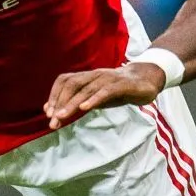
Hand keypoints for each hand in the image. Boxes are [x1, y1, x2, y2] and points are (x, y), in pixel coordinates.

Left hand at [44, 62, 164, 129]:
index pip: (65, 80)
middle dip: (60, 102)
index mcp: (88, 77)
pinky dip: (94, 99)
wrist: (147, 80)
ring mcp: (109, 78)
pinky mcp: (122, 85)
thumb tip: (54, 111)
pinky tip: (85, 108)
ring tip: (62, 116)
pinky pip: (106, 91)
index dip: (55, 95)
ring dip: (72, 103)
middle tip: (52, 121)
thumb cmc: (119, 89)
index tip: (48, 113)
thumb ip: (77, 102)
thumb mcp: (96, 97)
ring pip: (86, 89)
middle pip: (72, 84)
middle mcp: (95, 75)